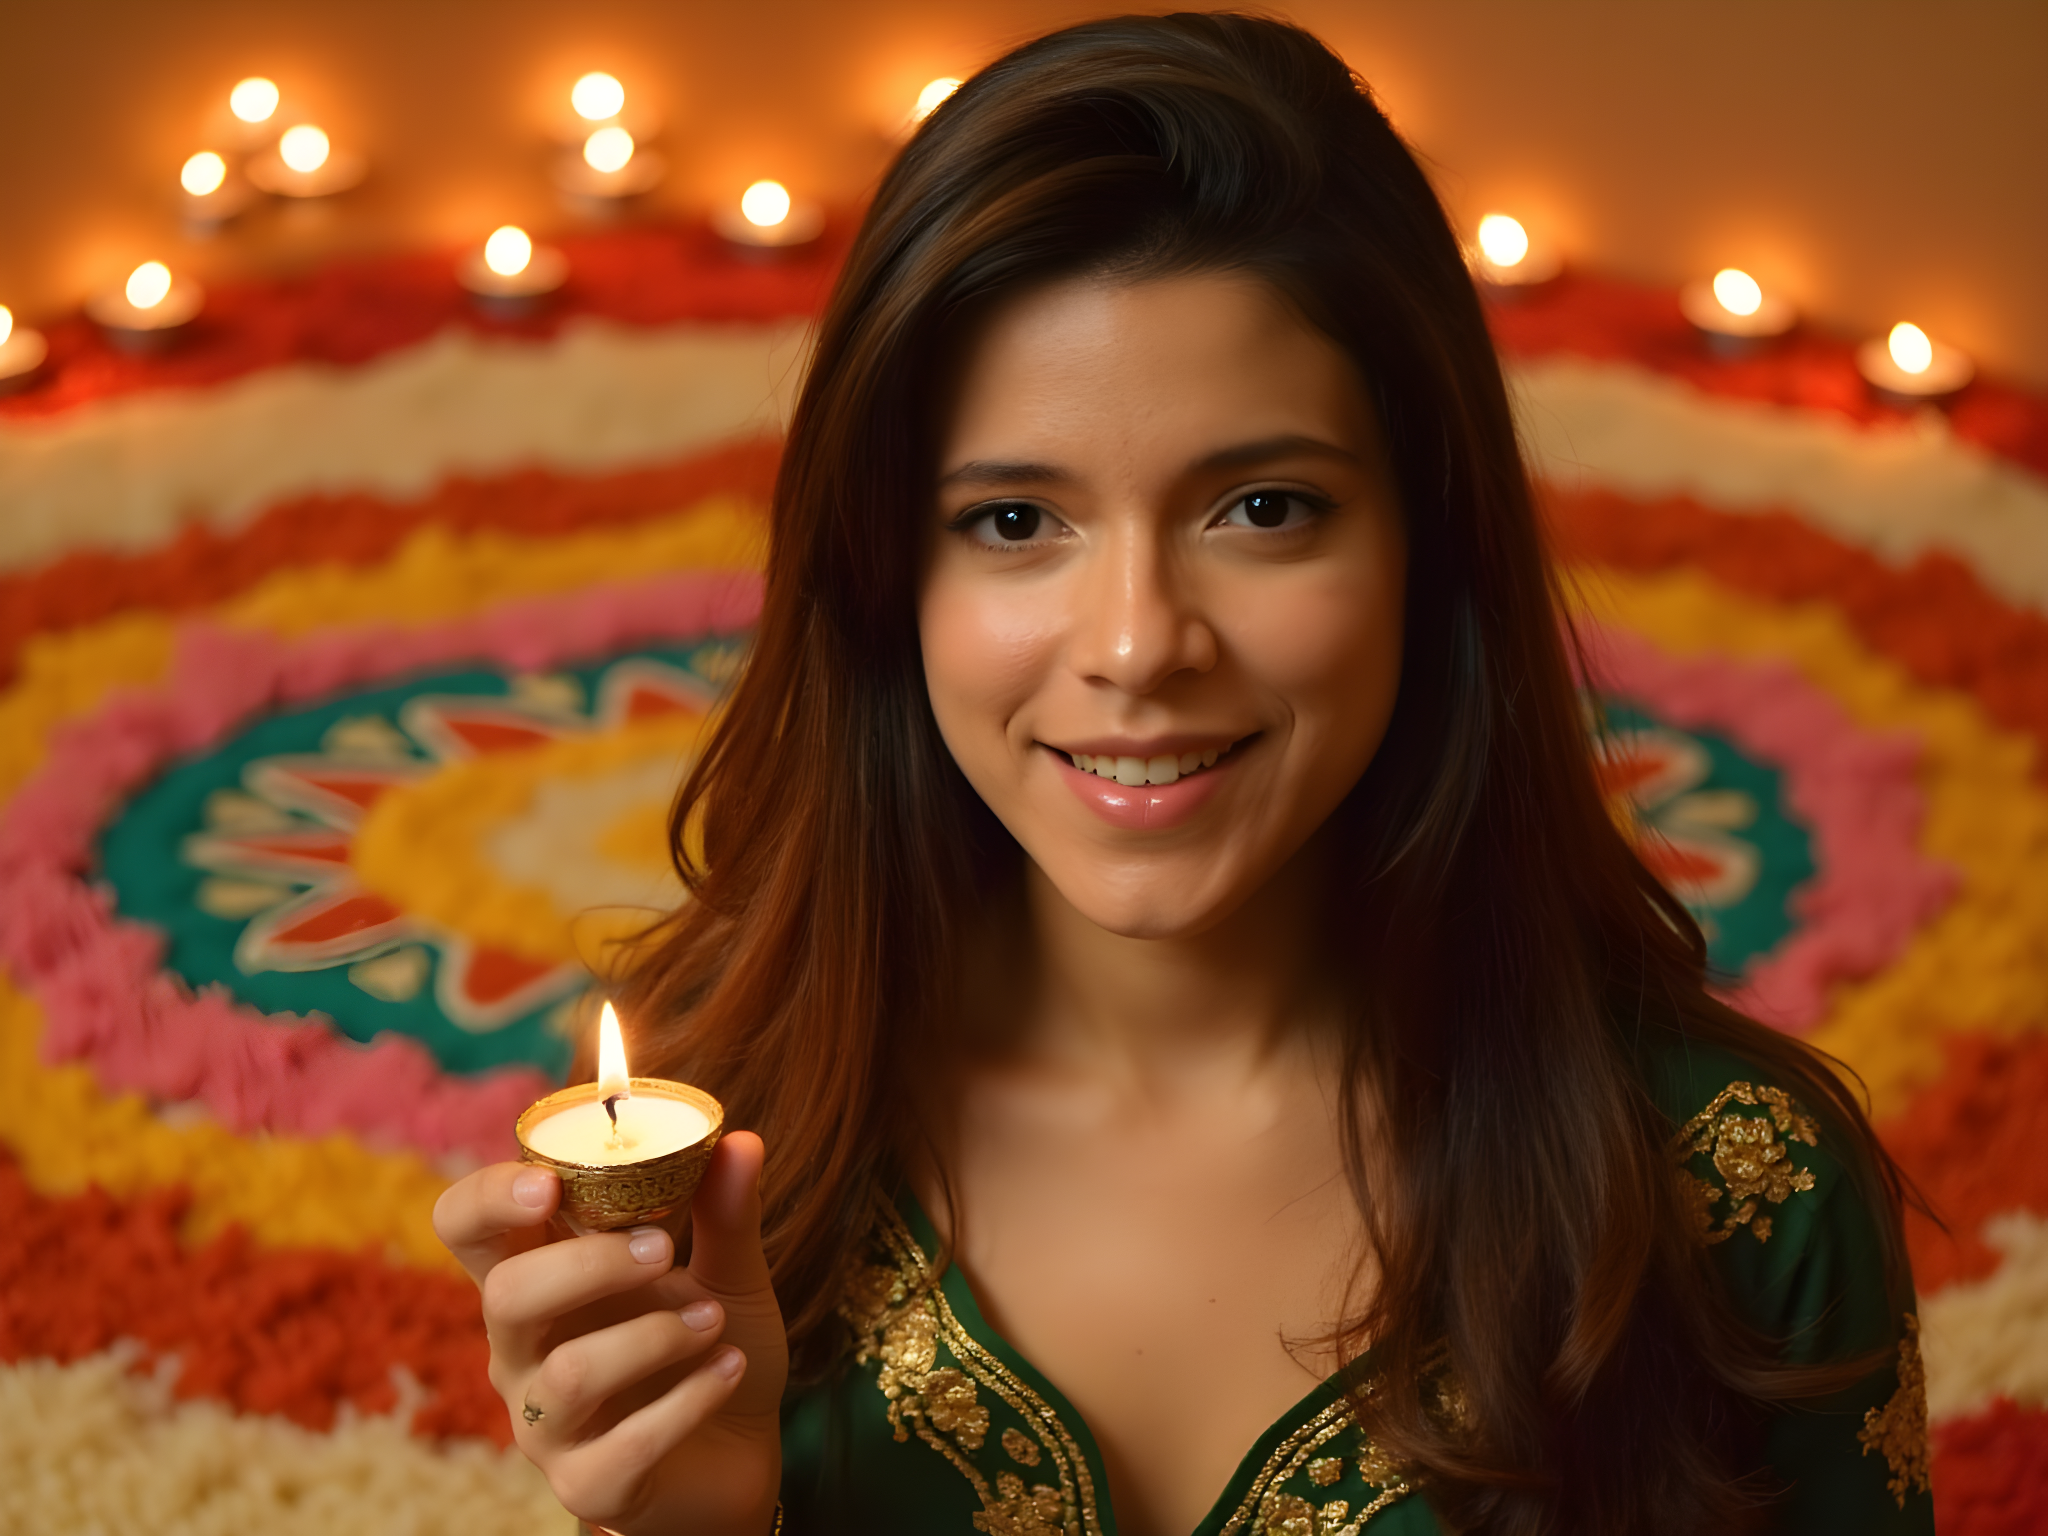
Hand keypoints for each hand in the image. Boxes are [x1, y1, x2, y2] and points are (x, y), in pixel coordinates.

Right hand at [434, 1133, 788, 1534]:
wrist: (741, 1451)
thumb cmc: (710, 1343)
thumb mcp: (729, 1271)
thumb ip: (726, 1212)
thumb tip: (742, 1141)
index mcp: (540, 1276)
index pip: (465, 1226)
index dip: (488, 1197)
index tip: (548, 1183)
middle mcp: (524, 1348)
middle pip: (505, 1296)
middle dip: (585, 1266)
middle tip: (663, 1250)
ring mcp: (547, 1424)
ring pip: (566, 1375)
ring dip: (651, 1337)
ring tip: (715, 1322)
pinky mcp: (589, 1485)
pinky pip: (622, 1445)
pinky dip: (686, 1401)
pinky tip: (729, 1371)